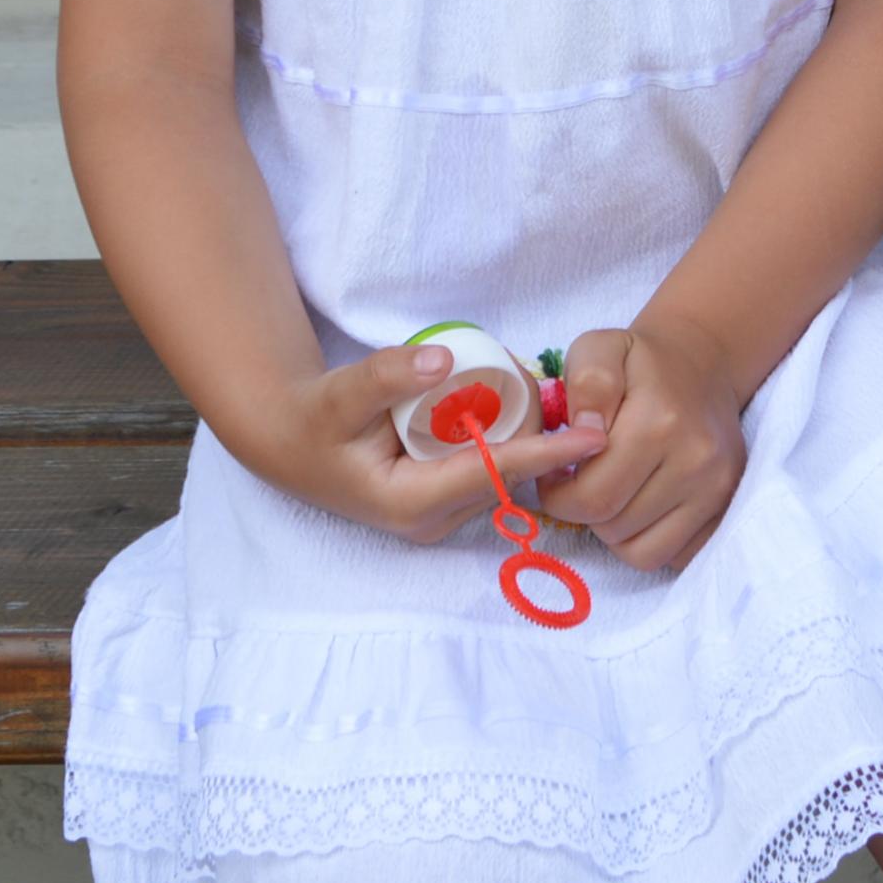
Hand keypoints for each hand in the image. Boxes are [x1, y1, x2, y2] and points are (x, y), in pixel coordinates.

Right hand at [229, 339, 606, 545]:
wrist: (291, 441)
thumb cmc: (317, 418)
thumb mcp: (343, 392)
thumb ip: (388, 374)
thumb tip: (443, 361)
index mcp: (411, 503)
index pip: (492, 475)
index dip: (544, 454)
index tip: (591, 437)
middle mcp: (431, 520)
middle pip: (507, 476)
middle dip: (543, 438)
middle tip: (565, 389)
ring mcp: (439, 517)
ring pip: (503, 475)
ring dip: (526, 438)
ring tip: (541, 390)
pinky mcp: (443, 503)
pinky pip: (490, 470)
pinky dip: (506, 439)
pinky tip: (513, 404)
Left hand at [531, 312, 753, 572]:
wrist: (703, 366)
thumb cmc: (641, 363)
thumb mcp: (600, 349)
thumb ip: (586, 383)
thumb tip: (586, 433)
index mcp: (659, 422)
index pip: (590, 498)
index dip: (558, 495)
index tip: (558, 474)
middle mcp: (697, 461)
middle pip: (613, 528)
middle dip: (585, 512)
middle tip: (584, 481)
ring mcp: (718, 490)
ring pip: (641, 553)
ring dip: (615, 531)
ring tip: (615, 492)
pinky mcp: (727, 509)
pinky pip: (674, 558)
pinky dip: (649, 542)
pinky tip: (642, 506)